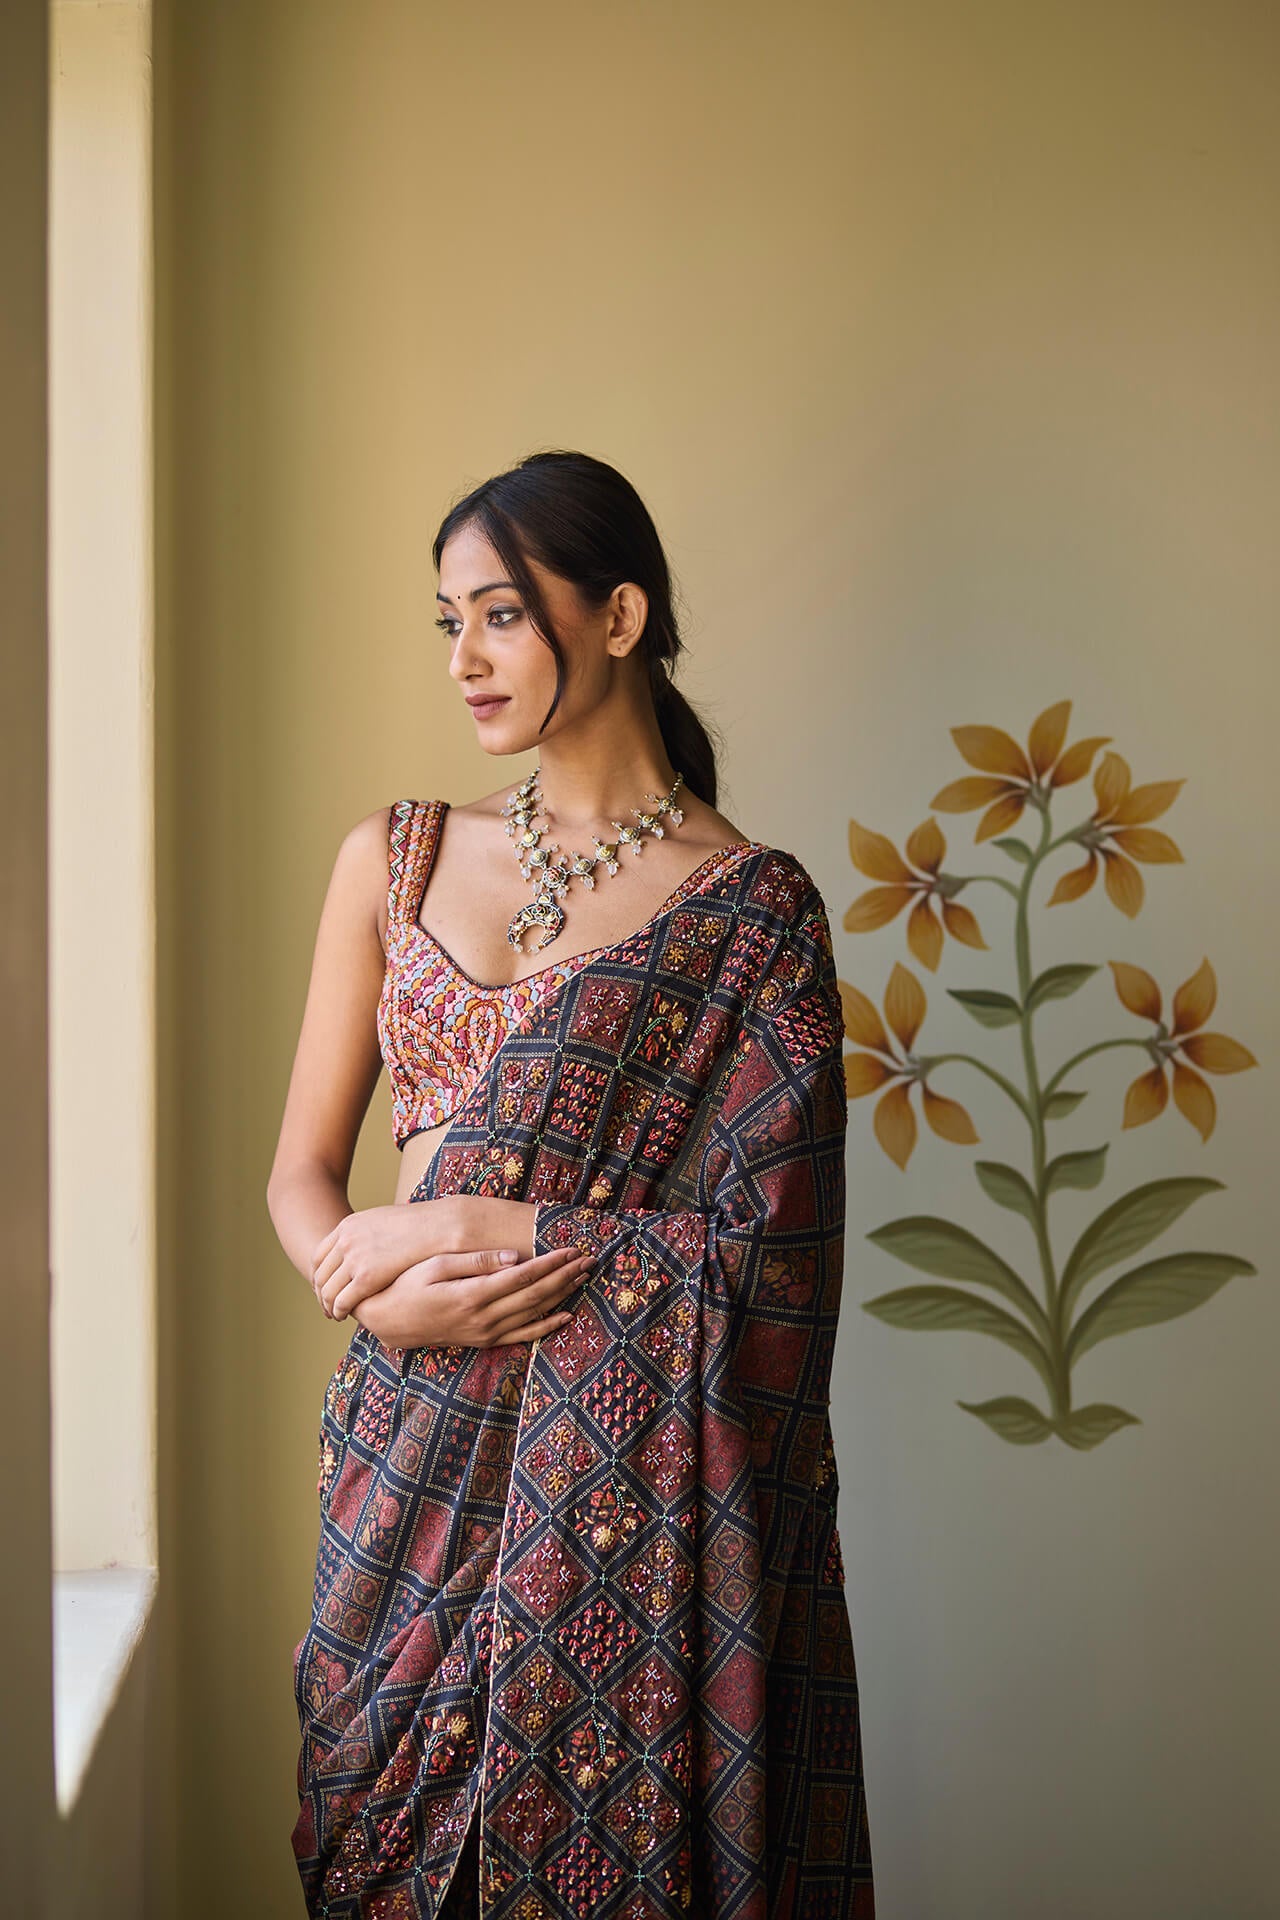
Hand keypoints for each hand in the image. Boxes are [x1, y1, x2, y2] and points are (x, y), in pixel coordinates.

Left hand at [312, 1200, 456, 1319]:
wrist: (439, 1227)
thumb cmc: (420, 1225)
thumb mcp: (384, 1220)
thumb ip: (368, 1233)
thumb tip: (367, 1244)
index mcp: (348, 1226)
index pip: (319, 1255)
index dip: (319, 1275)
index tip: (323, 1286)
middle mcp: (346, 1241)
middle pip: (321, 1274)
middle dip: (320, 1292)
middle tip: (325, 1305)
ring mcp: (355, 1258)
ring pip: (328, 1290)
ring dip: (328, 1305)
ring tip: (334, 1314)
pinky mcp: (366, 1277)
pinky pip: (343, 1300)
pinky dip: (339, 1310)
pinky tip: (343, 1316)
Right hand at [355, 1244, 593, 1349]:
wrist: (387, 1321)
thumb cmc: (406, 1285)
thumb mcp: (432, 1266)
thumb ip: (473, 1262)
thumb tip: (511, 1257)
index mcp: (472, 1296)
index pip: (523, 1277)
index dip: (551, 1262)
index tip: (572, 1248)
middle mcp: (483, 1319)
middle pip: (535, 1295)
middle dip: (565, 1275)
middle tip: (589, 1258)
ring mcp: (485, 1333)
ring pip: (534, 1314)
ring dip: (562, 1295)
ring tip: (583, 1277)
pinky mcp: (484, 1341)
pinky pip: (522, 1336)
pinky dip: (547, 1325)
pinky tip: (566, 1315)